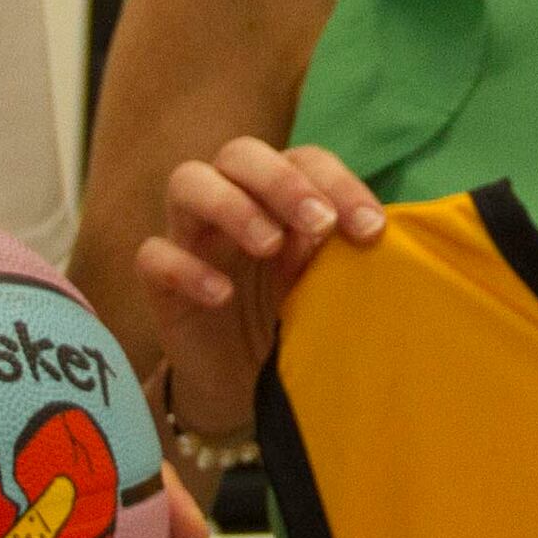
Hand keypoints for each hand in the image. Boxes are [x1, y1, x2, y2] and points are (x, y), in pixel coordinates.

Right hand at [135, 138, 383, 448]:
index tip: (371, 229)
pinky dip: (187, 268)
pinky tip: (222, 294)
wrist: (241, 384)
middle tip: (319, 223)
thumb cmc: (289, 320)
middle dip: (282, 181)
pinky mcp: (160, 281)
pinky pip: (154, 255)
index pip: (304, 160)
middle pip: (240, 153)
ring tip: (269, 245)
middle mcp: (231, 202)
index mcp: (278, 197)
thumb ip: (342, 255)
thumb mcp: (324, 286)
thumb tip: (383, 232)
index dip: (338, 183)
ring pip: (187, 182)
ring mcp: (191, 237)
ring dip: (231, 205)